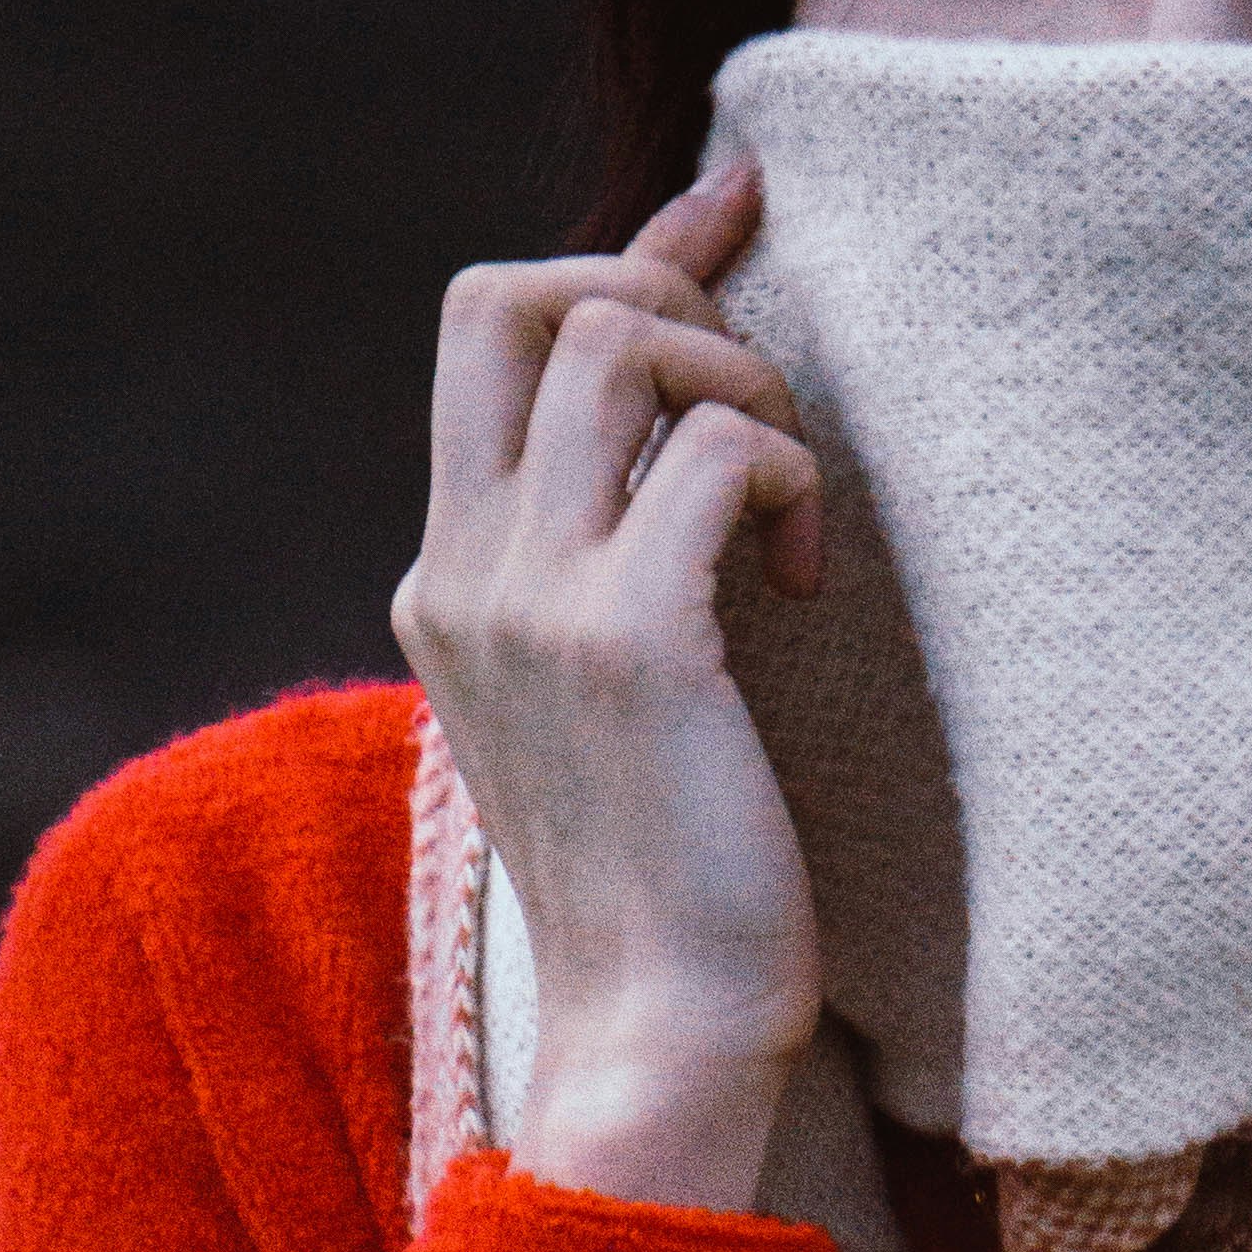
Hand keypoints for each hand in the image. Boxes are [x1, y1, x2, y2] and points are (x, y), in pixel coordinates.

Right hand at [392, 159, 824, 1212]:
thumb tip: (693, 440)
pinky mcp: (632, 643)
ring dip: (736, 378)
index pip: (488, 326)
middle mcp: (460, 568)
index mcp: (443, 575)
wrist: (656, 1035)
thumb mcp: (610, 689)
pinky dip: (783, 476)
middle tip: (750, 398)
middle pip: (514, 291)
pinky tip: (807, 580)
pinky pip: (715, 454)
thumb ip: (615, 552)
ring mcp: (532, 601)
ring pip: (615, 339)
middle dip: (657, 286)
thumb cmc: (665, 876)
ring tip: (784, 501)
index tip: (728, 215)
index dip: (619, 248)